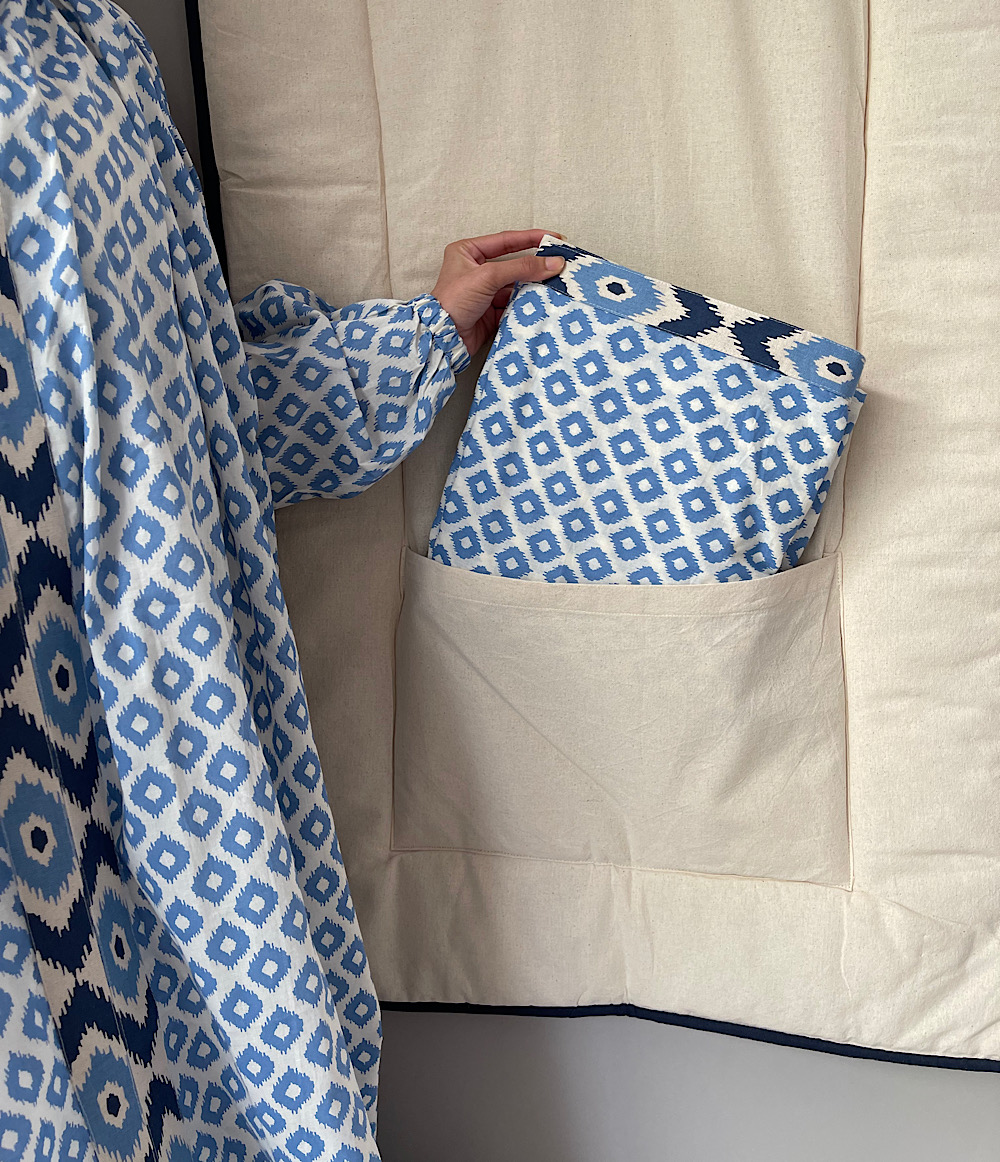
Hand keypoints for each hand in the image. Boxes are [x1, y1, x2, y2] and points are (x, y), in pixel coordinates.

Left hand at [431, 229, 565, 356]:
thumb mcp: (488, 276)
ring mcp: (484, 292)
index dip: (531, 238)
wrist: (443, 337)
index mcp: (468, 252)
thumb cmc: (455, 300)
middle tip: (560, 264)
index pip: (506, 240)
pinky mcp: (490, 312)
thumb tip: (553, 262)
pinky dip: (526, 305)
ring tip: (556, 285)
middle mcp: (476, 270)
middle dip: (535, 266)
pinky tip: (542, 302)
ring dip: (533, 287)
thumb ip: (521, 268)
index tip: (554, 238)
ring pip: (516, 286)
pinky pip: (513, 304)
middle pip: (513, 264)